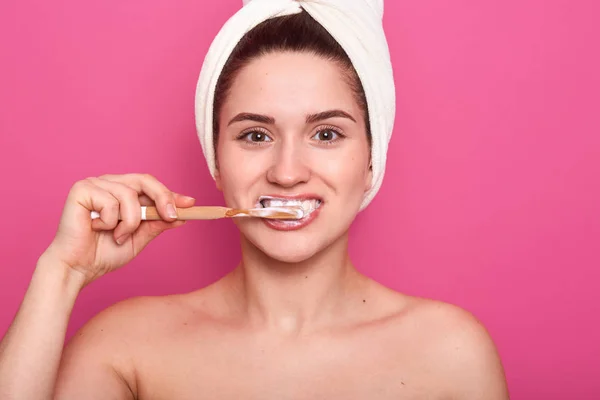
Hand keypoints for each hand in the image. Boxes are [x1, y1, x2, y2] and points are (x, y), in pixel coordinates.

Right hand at [41, 173, 194, 286]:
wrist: (79, 268)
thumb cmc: (104, 253)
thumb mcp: (139, 238)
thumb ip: (157, 223)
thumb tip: (181, 215)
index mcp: (122, 192)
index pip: (151, 186)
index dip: (171, 194)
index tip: (191, 204)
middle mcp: (109, 183)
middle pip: (145, 180)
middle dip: (163, 198)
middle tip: (171, 217)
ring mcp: (95, 184)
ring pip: (130, 195)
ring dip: (130, 222)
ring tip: (117, 235)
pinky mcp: (82, 189)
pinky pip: (110, 201)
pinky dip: (110, 221)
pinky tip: (97, 229)